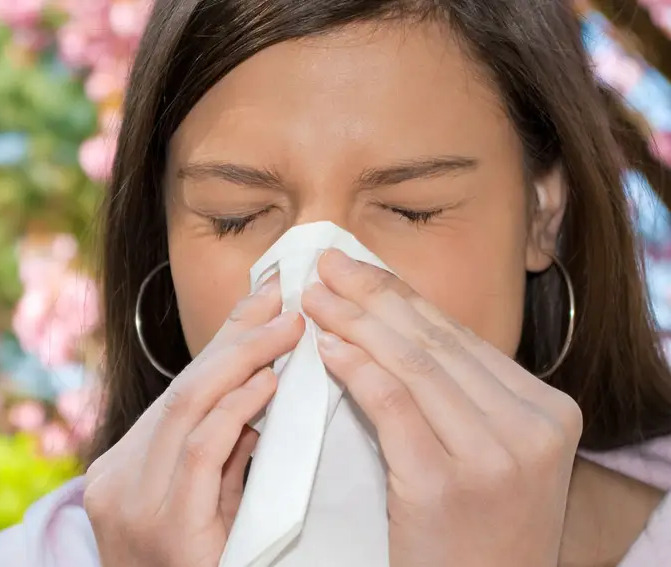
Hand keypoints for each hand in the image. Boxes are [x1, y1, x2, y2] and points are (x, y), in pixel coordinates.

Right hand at [84, 276, 303, 566]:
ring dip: (243, 361)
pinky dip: (236, 410)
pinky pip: (202, 451)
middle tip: (282, 297)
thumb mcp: (204, 506)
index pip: (180, 392)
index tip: (263, 299)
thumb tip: (263, 390)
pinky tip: (268, 383)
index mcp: (124, 471)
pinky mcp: (165, 529)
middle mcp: (118, 481)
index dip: (223, 341)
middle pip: (182, 389)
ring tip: (287, 329)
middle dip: (235, 337)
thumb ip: (224, 454)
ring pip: (187, 408)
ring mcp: (135, 504)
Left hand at [302, 250, 582, 566]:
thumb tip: (393, 322)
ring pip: (413, 365)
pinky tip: (327, 347)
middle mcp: (533, 428)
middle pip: (436, 342)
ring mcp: (494, 458)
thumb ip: (464, 396)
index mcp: (551, 411)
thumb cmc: (478, 532)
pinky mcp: (445, 486)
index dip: (401, 296)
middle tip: (325, 266)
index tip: (356, 268)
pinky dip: (356, 369)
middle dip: (372, 296)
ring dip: (355, 322)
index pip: (461, 337)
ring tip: (315, 298)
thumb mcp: (496, 456)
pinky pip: (392, 406)